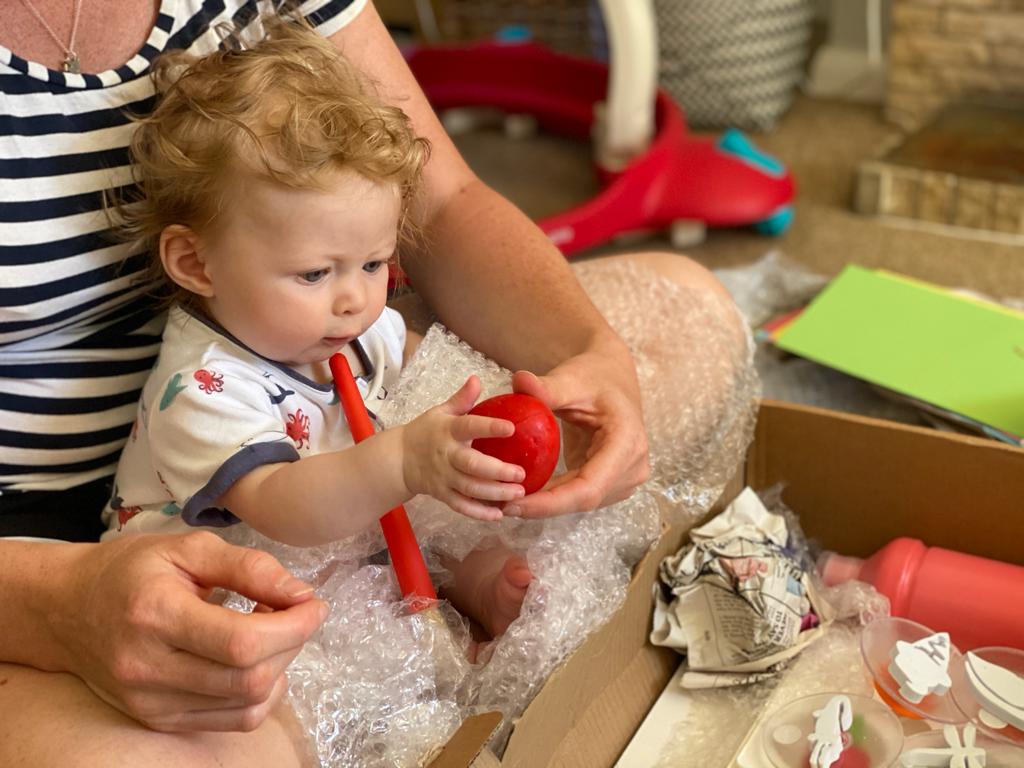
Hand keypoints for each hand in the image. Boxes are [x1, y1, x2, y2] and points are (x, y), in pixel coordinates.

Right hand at [53, 532, 326, 731]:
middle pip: (249, 678)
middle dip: (292, 643)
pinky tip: (256, 661)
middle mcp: (149, 668)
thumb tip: (301, 593)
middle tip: (294, 611)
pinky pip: (232, 721)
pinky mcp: (159, 720)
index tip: (315, 603)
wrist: (68, 610)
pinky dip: (260, 694)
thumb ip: (250, 567)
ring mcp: (151, 702)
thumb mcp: (189, 548)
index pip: (243, 642)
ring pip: (247, 706)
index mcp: (156, 615)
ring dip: (280, 667)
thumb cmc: (132, 571)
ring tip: (272, 631)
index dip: (294, 626)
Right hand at [401, 375, 525, 520]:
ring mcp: (444, 478)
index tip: (512, 427)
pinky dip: (478, 513)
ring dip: (494, 493)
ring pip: (469, 489)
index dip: (489, 427)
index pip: (469, 426)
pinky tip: (498, 515)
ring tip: (519, 493)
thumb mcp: (441, 411)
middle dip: (497, 471)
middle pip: (471, 465)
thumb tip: (476, 379)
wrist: (399, 459)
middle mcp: (446, 455)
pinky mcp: (442, 495)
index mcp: (448, 431)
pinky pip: (461, 506)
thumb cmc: (426, 432)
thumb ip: (462, 398)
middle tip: (521, 474)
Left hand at [504, 342, 649, 517]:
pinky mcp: (613, 482)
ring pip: (580, 503)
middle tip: (498, 505)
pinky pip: (578, 496)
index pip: (588, 487)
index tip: (512, 504)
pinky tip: (522, 491)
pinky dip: (551, 497)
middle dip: (540, 507)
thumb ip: (546, 387)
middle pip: (583, 499)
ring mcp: (626, 478)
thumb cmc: (593, 375)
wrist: (613, 377)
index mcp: (627, 442)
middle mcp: (633, 466)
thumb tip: (518, 380)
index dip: (550, 503)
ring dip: (543, 505)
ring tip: (504, 500)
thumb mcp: (571, 379)